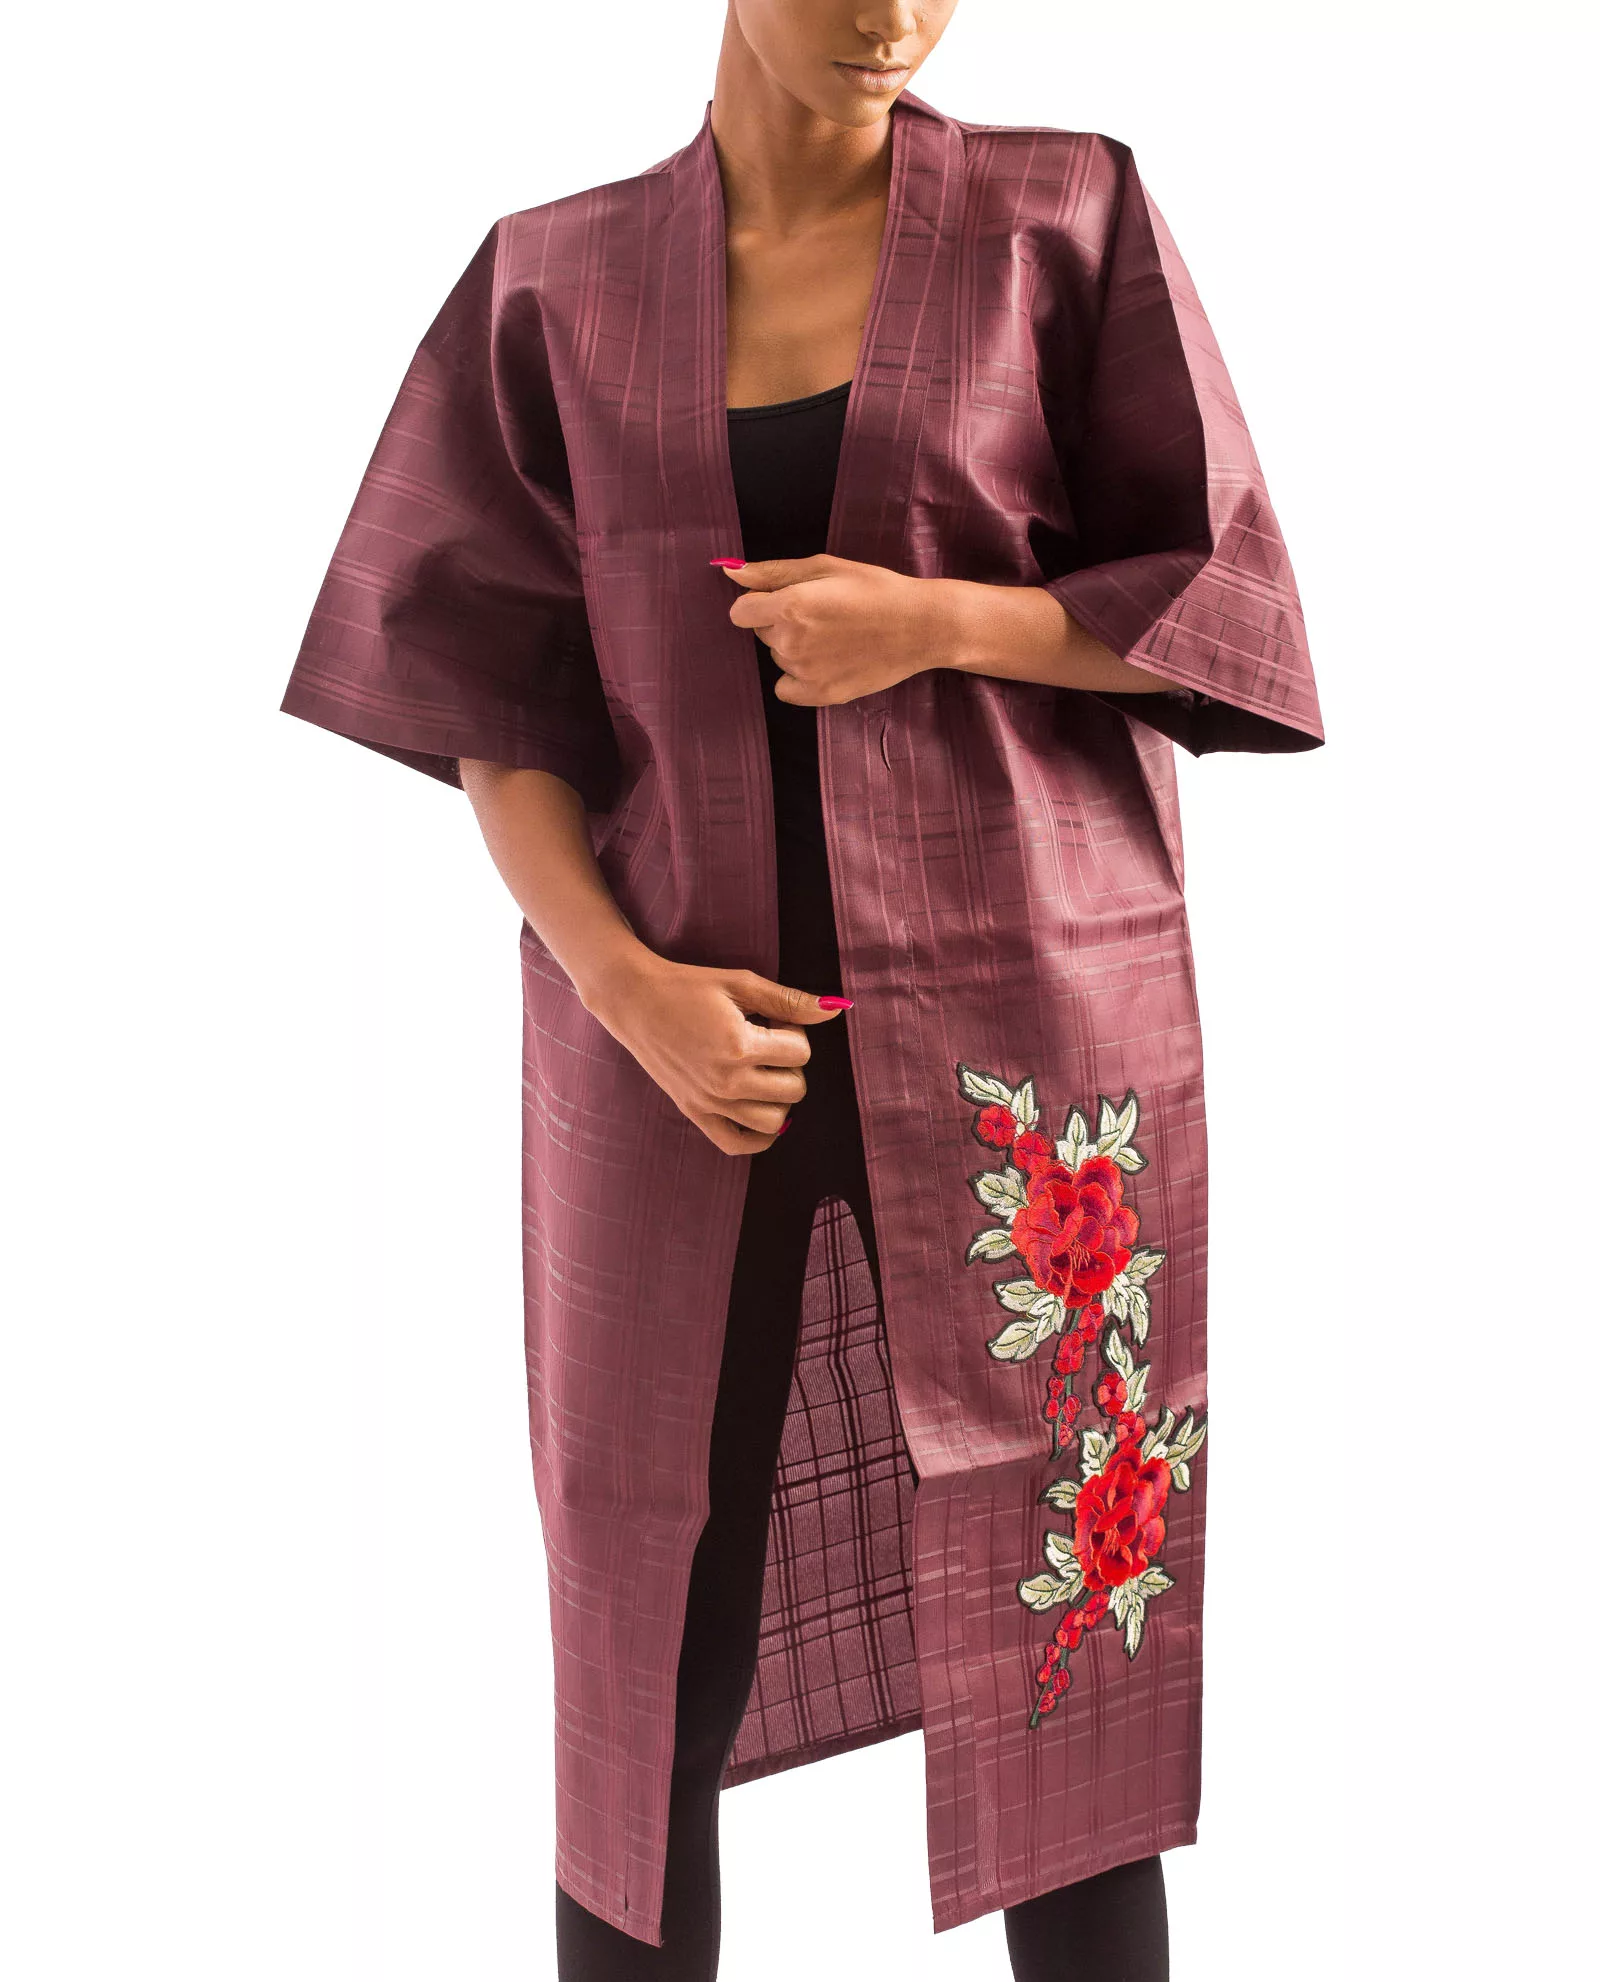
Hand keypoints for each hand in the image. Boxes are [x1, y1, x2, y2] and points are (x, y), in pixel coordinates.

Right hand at [581, 948, 849, 1154]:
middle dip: (790, 1063)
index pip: (801, 1053)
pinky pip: (738, 1144)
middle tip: (766, 1041)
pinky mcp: (693, 1112)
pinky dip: (759, 1137)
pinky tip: (762, 1109)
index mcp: (739, 1046)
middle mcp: (725, 1081)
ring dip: (779, 1096)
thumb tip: (837, 1009)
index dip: (794, 1032)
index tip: (771, 1019)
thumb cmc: (688, 985)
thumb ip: (790, 1001)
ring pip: (774, 1120)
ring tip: (761, 1069)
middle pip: (794, 1089)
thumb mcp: (741, 983)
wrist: (634, 999)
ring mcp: (708, 1101)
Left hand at [718, 555, 956, 704]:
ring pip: (778, 658)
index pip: (740, 613)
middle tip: (823, 615)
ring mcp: (804, 672)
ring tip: (834, 637)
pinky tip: (824, 663)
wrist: (919, 626)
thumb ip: (773, 572)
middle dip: (781, 622)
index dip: (758, 604)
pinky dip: (798, 678)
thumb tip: (732, 573)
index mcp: (790, 606)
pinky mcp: (820, 695)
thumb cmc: (875, 589)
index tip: (783, 601)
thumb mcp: (825, 567)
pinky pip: (785, 689)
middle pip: (762, 633)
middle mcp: (791, 642)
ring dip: (794, 648)